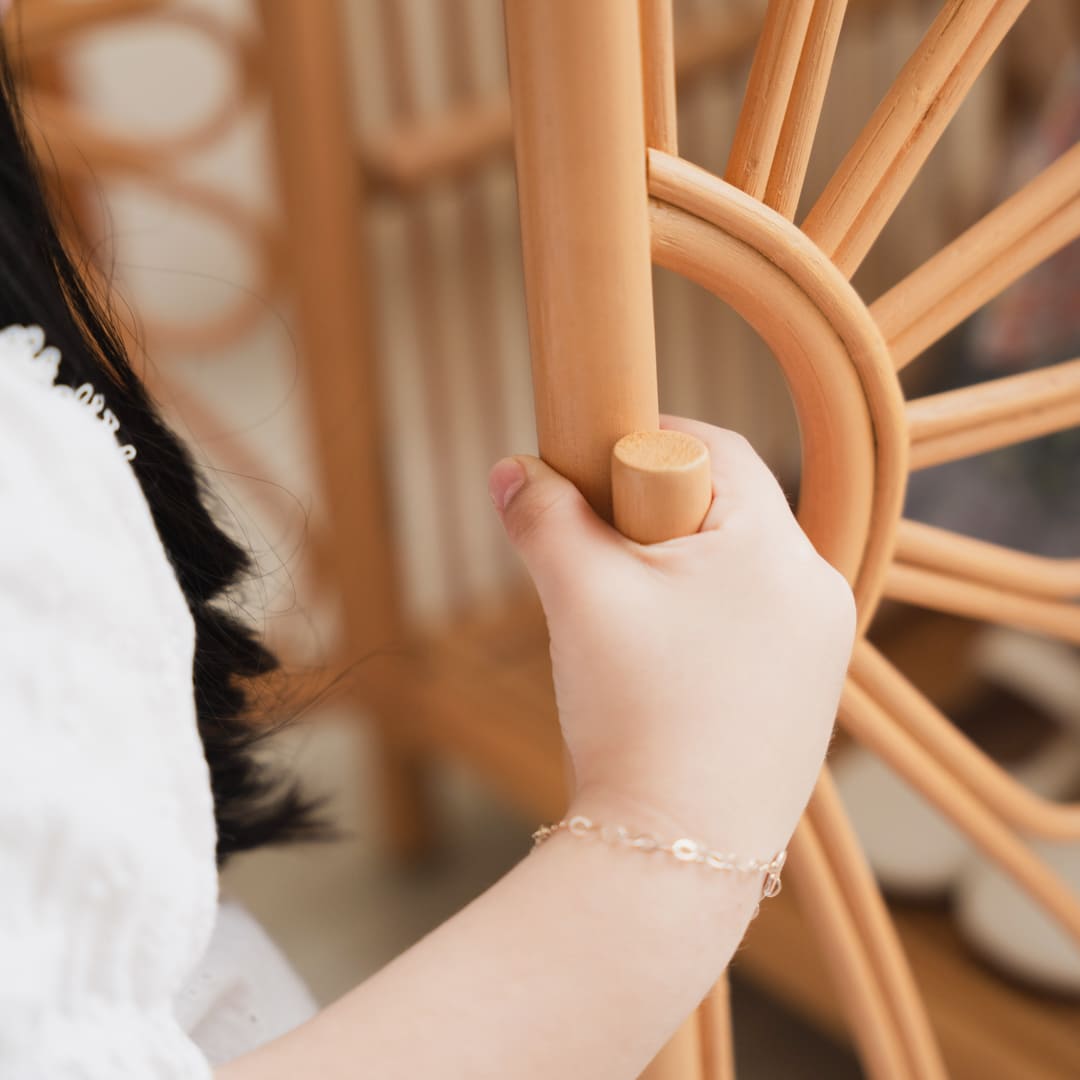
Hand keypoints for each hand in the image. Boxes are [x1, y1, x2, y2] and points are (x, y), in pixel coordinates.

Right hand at [490, 416, 853, 857]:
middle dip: (654, 519)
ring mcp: (820, 653)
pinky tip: (658, 673)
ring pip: (735, 573)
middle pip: (728, 511)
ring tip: (622, 629)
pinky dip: (699, 627)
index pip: (718, 449)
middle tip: (598, 557)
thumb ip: (543, 516)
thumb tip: (512, 469)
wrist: (675, 855)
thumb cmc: (637, 712)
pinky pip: (749, 628)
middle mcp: (817, 593)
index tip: (593, 469)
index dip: (648, 442)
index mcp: (778, 550)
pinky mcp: (806, 701)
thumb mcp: (578, 594)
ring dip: (674, 577)